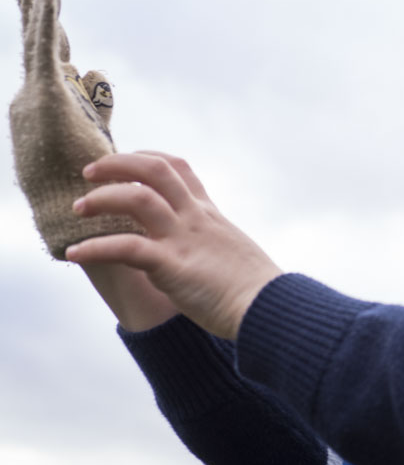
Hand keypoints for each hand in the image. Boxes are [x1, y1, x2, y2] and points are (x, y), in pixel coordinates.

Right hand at [9, 0, 142, 257]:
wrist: (74, 212)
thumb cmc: (87, 182)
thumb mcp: (96, 130)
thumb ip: (96, 101)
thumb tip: (96, 71)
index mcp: (48, 110)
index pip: (51, 66)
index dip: (53, 39)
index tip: (53, 11)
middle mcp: (34, 101)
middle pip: (40, 51)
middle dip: (38, 18)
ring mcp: (36, 98)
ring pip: (39, 45)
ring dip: (41, 14)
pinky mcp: (45, 96)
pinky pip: (43, 49)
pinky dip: (45, 18)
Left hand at [64, 152, 283, 339]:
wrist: (268, 307)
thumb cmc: (255, 289)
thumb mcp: (233, 251)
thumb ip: (213, 242)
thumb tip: (205, 252)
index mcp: (208, 214)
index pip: (177, 168)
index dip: (146, 157)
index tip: (124, 161)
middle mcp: (194, 218)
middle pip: (154, 170)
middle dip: (117, 164)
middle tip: (88, 172)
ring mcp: (183, 239)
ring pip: (137, 199)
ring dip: (101, 198)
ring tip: (78, 208)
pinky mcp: (172, 266)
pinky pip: (127, 248)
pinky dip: (96, 248)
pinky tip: (75, 253)